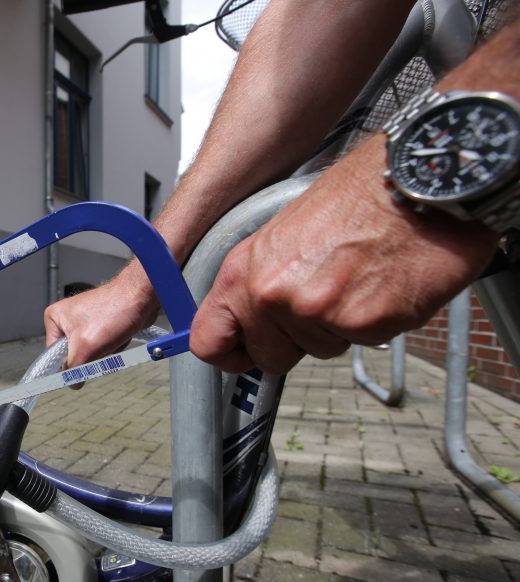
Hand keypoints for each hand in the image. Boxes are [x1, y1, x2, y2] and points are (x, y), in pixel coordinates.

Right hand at [43, 269, 160, 369]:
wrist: (141, 297)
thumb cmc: (113, 311)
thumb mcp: (85, 347)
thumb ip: (74, 369)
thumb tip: (72, 384)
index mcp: (54, 318)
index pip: (54, 355)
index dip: (68, 365)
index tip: (79, 372)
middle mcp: (67, 319)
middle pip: (74, 355)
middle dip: (92, 356)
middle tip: (101, 344)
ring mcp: (85, 322)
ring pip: (91, 353)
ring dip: (105, 351)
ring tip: (112, 336)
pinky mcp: (101, 325)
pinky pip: (103, 347)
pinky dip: (113, 346)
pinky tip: (119, 334)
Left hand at [190, 136, 498, 374]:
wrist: (417, 182)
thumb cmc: (360, 197)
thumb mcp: (286, 233)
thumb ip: (262, 280)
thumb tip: (250, 318)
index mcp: (244, 268)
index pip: (208, 340)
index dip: (229, 355)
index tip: (244, 355)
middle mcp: (269, 292)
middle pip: (268, 357)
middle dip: (295, 341)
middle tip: (323, 302)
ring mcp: (312, 310)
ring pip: (318, 351)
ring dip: (339, 326)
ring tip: (358, 280)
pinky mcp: (358, 323)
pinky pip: (359, 343)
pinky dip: (375, 322)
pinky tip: (382, 285)